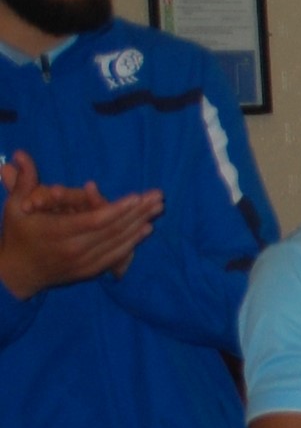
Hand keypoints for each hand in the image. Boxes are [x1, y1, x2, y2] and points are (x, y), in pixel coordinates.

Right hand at [0, 150, 162, 298]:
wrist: (18, 273)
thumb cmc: (17, 235)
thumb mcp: (15, 207)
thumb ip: (23, 182)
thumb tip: (21, 154)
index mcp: (58, 232)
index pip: (95, 220)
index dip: (118, 208)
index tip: (137, 196)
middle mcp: (75, 249)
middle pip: (114, 230)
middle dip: (138, 212)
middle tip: (158, 197)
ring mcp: (85, 262)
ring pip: (119, 243)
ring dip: (140, 225)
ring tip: (158, 209)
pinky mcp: (91, 271)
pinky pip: (116, 256)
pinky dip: (133, 242)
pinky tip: (146, 229)